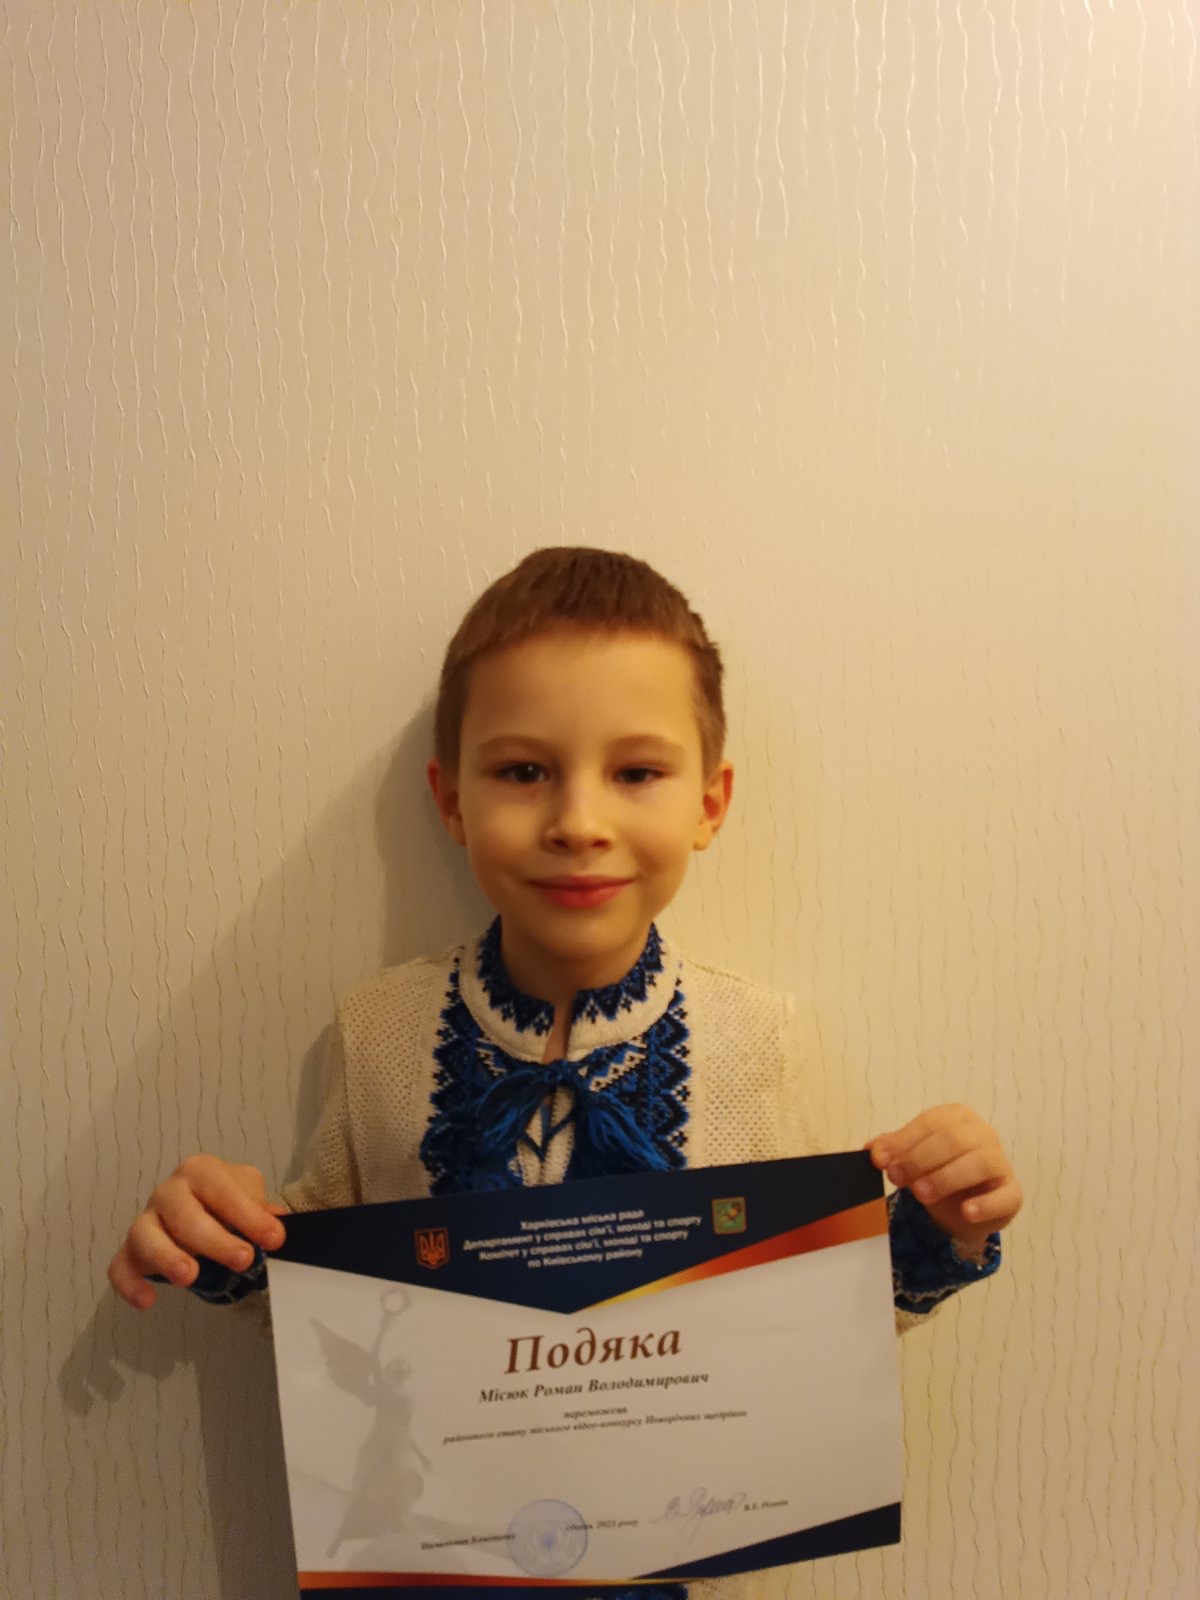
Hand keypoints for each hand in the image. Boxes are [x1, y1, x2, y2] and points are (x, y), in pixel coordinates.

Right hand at [108, 1155, 287, 1310]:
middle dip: (215, 1239)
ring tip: (190, 1277)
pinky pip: (120, 1266)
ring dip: (167, 1257)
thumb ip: (261, 1209)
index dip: (248, 1214)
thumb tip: (276, 1223)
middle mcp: (169, 1192)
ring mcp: (146, 1220)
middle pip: (184, 1214)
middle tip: (243, 1260)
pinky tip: (147, 1300)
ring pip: (146, 1235)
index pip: (222, 1189)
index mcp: (201, 1171)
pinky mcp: (131, 1251)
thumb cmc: (227, 1203)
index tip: (274, 1239)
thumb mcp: (249, 1196)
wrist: (204, 1210)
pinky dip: (130, 1283)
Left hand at [866, 1105, 1021, 1254]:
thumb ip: (892, 1150)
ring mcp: (1001, 1163)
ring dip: (947, 1177)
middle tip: (896, 1177)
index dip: (904, 1141)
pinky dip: (985, 1203)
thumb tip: (872, 1150)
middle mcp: (983, 1134)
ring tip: (920, 1194)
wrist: (962, 1208)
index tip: (880, 1160)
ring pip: (980, 1162)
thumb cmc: (936, 1171)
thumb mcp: (911, 1158)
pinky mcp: (1012, 1193)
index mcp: (958, 1117)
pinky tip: (966, 1211)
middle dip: (921, 1158)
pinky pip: (1005, 1195)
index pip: (930, 1123)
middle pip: (954, 1139)